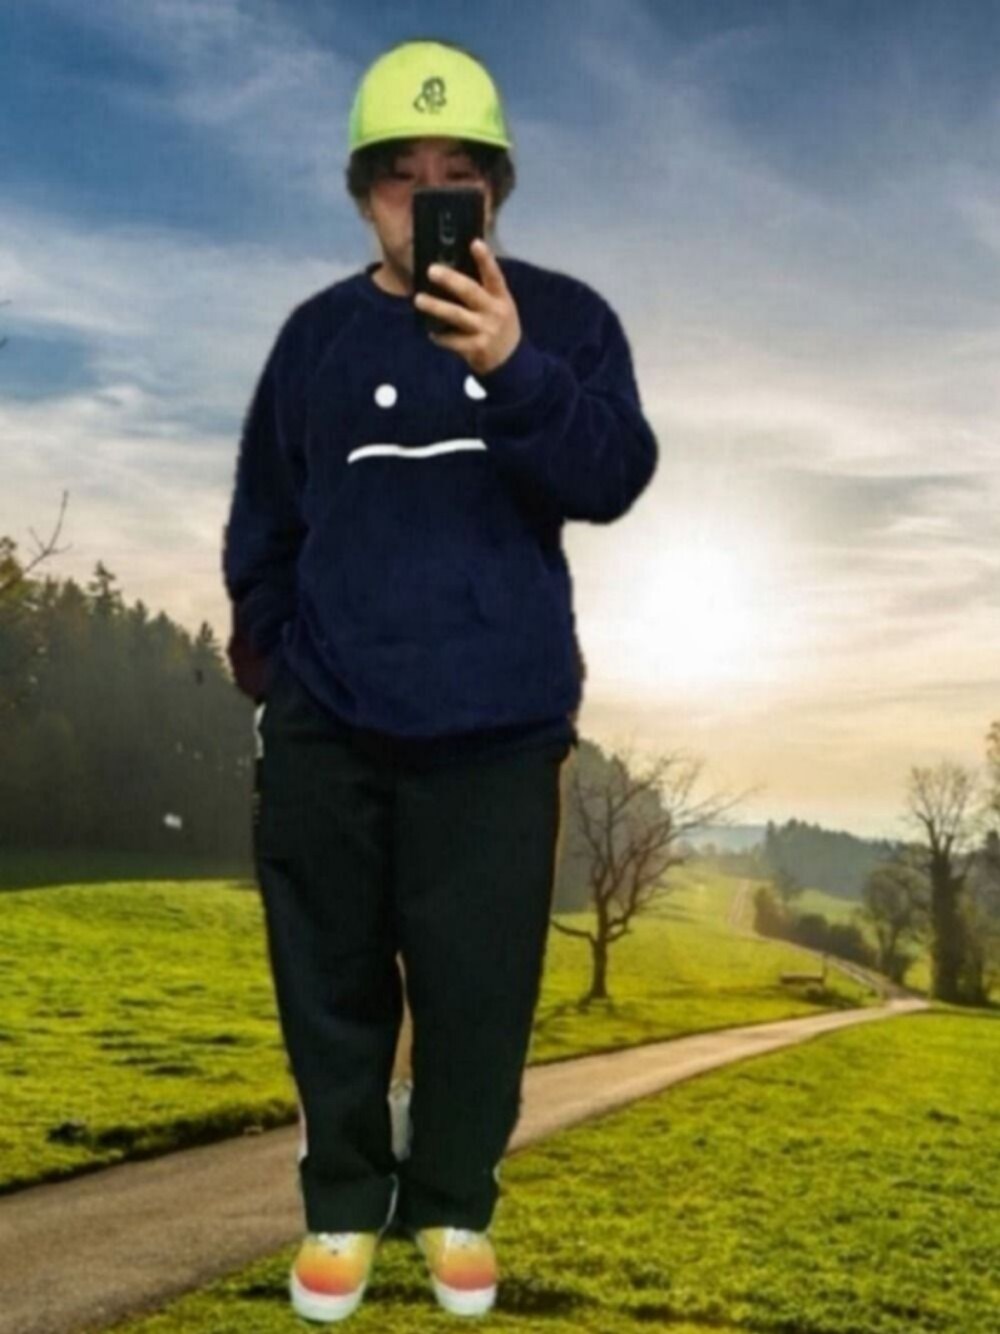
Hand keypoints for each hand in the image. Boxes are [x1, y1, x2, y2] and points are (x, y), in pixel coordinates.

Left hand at [413, 238, 521, 376]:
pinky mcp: (476, 348)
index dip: (485, 259)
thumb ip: (484, 290)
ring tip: (418, 299)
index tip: (475, 243)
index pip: (494, 275)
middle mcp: (494, 311)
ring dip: (436, 307)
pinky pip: (453, 340)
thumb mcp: (500, 305)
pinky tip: (431, 333)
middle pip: (470, 291)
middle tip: (431, 270)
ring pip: (456, 316)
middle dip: (450, 280)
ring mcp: (485, 330)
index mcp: (501, 297)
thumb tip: (455, 268)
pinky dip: (440, 337)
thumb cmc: (499, 325)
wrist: (510, 361)